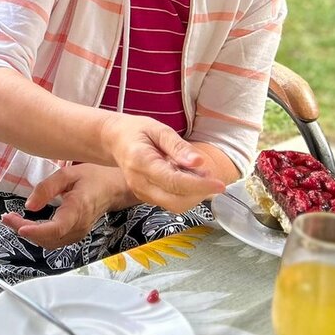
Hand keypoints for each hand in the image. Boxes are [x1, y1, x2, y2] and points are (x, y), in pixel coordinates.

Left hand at [1, 163, 130, 249]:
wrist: (113, 188)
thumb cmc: (93, 178)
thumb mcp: (68, 174)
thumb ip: (47, 188)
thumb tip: (29, 206)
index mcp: (78, 209)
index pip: (56, 228)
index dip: (36, 231)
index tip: (19, 227)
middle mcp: (78, 227)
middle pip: (48, 238)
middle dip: (24, 230)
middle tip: (6, 217)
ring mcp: (77, 234)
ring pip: (49, 242)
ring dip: (29, 234)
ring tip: (12, 220)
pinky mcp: (74, 235)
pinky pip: (53, 240)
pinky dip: (38, 234)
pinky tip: (26, 224)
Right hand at [102, 116, 225, 212]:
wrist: (114, 140)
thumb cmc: (136, 131)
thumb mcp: (158, 129)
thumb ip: (178, 146)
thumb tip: (198, 163)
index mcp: (141, 162)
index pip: (174, 182)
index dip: (200, 185)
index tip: (220, 183)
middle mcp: (139, 183)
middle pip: (176, 202)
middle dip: (199, 194)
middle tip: (210, 176)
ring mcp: (141, 192)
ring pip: (175, 206)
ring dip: (194, 195)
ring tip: (198, 174)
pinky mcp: (145, 197)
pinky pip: (170, 202)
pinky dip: (185, 194)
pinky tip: (186, 177)